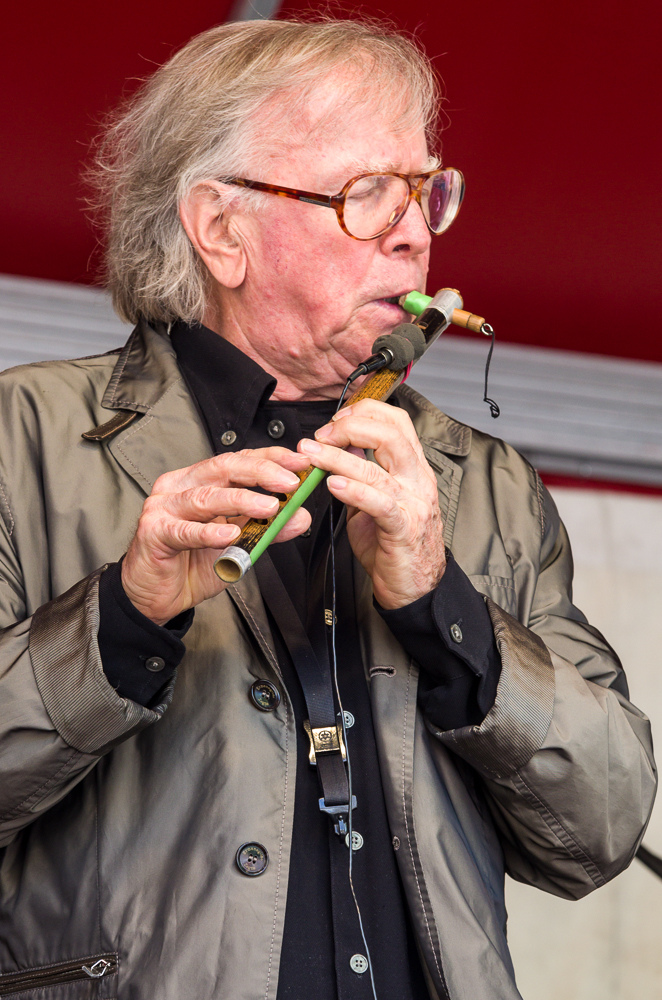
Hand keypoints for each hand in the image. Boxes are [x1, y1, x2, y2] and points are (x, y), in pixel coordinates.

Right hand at [121, 448, 311, 624]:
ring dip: (241, 500)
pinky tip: (229, 535)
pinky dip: (209, 533)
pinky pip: (185, 531)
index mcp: (200, 481)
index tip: (300, 462)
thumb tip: (299, 516)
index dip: (271, 458)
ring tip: (269, 507)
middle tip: (290, 483)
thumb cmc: (191, 564)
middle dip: (261, 472)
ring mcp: (163, 507)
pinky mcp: (154, 532)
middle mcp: (180, 486)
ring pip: (206, 497)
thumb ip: (267, 529)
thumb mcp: (239, 545)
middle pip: (224, 468)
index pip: (239, 460)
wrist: (157, 597)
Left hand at [298, 399, 445, 609]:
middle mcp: (417, 480)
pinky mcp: (403, 527)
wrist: (415, 586)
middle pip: (391, 434)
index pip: (396, 422)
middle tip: (321, 436)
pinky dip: (353, 490)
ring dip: (337, 458)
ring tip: (312, 454)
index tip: (334, 422)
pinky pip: (379, 503)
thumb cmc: (396, 544)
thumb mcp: (376, 501)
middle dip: (350, 427)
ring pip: (377, 469)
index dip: (363, 413)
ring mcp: (413, 503)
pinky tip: (333, 485)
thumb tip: (342, 452)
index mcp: (413, 468)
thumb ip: (363, 475)